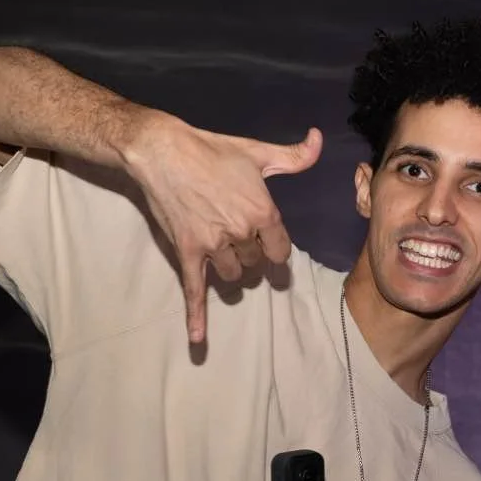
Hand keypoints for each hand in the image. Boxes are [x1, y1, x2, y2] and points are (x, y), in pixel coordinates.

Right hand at [126, 116, 322, 342]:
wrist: (162, 151)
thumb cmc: (211, 150)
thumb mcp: (257, 151)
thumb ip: (294, 156)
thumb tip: (318, 139)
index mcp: (263, 212)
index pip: (281, 250)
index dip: (275, 250)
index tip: (269, 247)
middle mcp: (240, 232)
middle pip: (255, 263)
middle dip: (249, 254)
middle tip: (235, 234)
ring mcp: (213, 244)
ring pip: (233, 276)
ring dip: (231, 270)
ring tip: (221, 250)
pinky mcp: (187, 252)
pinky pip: (195, 290)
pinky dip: (196, 316)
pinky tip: (198, 340)